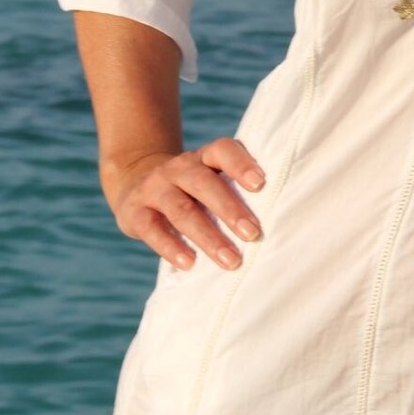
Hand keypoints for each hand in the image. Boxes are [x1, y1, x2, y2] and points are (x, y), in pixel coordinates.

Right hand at [101, 137, 265, 270]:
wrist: (135, 183)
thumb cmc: (191, 189)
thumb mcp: (208, 178)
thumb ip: (234, 190)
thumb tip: (279, 219)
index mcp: (203, 157)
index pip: (222, 150)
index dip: (241, 163)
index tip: (260, 183)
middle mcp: (179, 168)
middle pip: (204, 183)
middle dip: (230, 209)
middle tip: (253, 234)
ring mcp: (154, 188)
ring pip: (182, 210)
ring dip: (208, 237)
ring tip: (231, 261)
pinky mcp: (135, 211)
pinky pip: (152, 229)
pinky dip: (171, 247)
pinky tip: (189, 264)